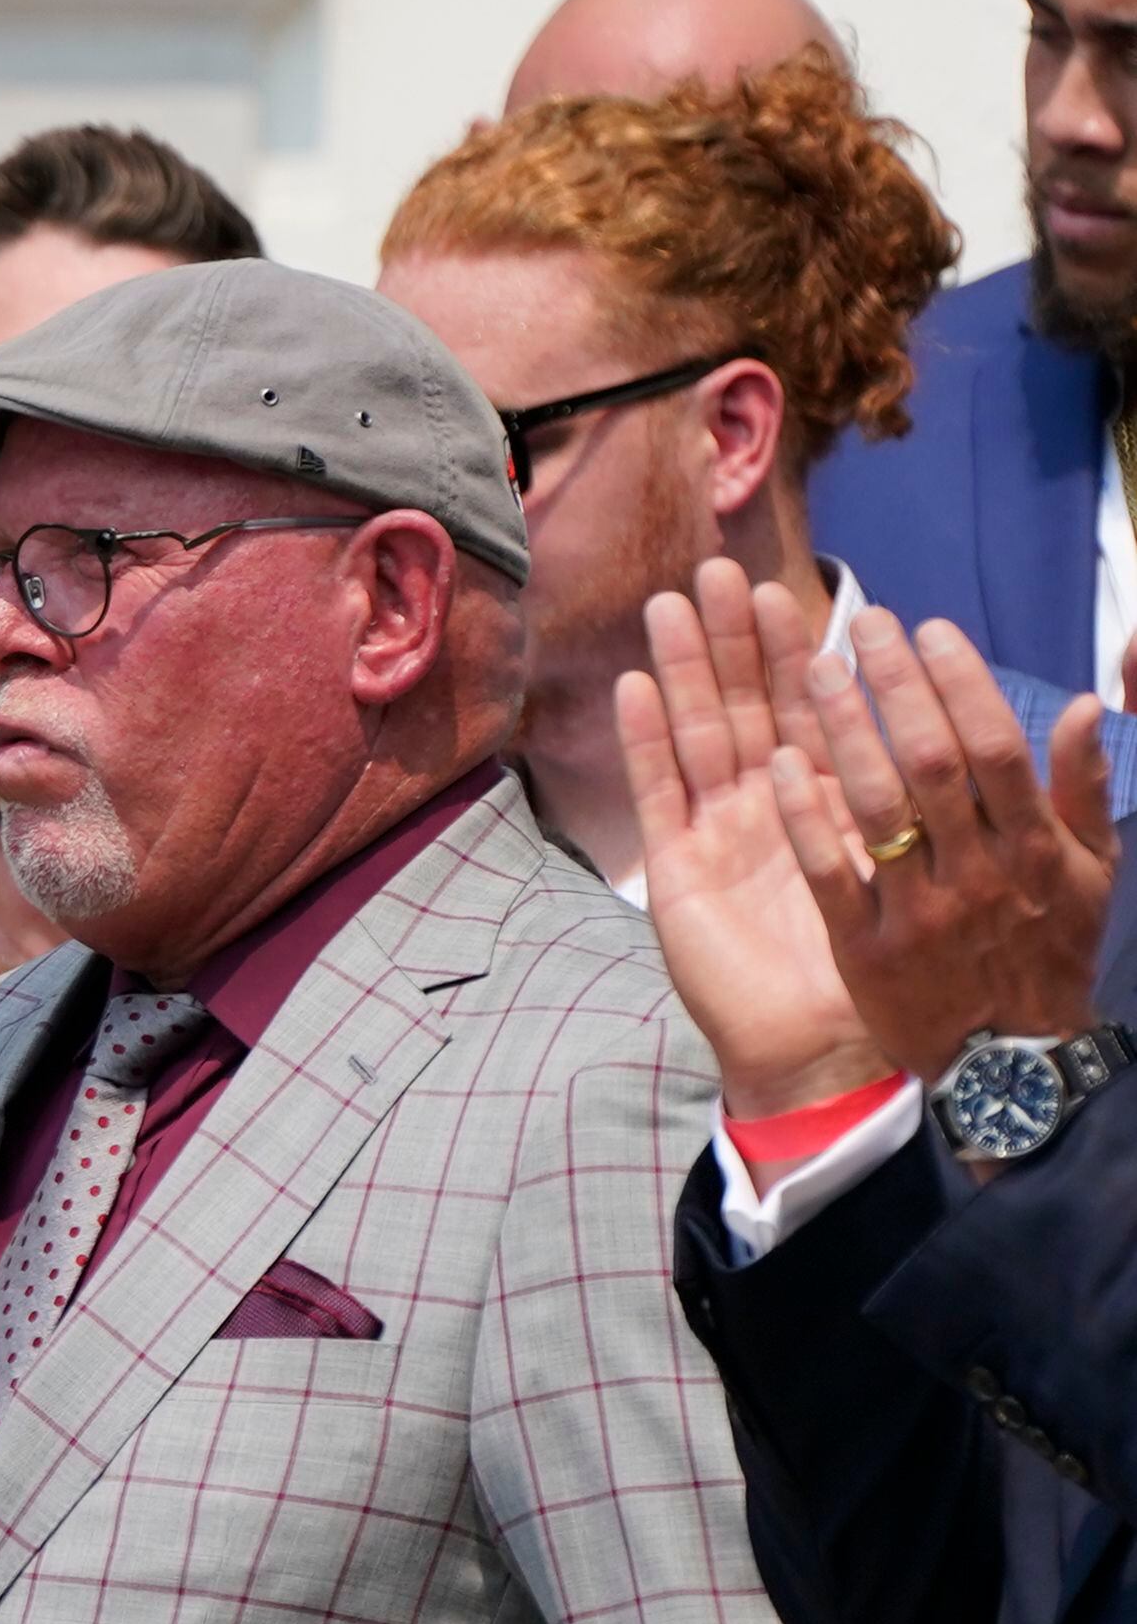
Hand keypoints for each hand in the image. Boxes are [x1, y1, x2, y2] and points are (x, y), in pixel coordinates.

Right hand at [621, 560, 896, 1120]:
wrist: (827, 1050)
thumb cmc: (884, 971)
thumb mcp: (926, 868)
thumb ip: (940, 793)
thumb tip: (989, 715)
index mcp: (827, 806)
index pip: (810, 713)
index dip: (800, 654)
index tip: (798, 591)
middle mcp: (768, 811)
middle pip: (746, 708)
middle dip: (734, 642)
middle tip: (722, 573)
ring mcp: (716, 836)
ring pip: (698, 736)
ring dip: (684, 671)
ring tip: (672, 607)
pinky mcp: (676, 871)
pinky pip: (660, 795)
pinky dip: (646, 743)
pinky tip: (634, 688)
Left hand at [779, 607, 1119, 1097]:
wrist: (1008, 1062)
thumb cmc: (1047, 951)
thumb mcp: (1090, 874)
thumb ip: (1084, 789)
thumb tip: (1081, 702)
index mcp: (1033, 846)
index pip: (996, 747)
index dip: (960, 683)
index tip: (927, 629)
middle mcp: (979, 871)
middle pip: (934, 762)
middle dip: (894, 687)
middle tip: (857, 626)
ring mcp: (919, 910)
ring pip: (878, 809)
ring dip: (843, 735)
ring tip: (808, 670)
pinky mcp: (865, 949)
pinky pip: (830, 874)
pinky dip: (806, 819)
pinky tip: (776, 765)